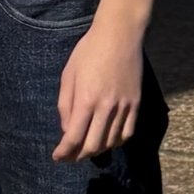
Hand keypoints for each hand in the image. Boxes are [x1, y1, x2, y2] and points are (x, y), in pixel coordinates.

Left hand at [51, 0, 161, 162]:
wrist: (120, 36)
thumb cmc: (89, 52)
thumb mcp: (68, 75)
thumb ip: (65, 105)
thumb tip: (67, 130)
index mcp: (85, 99)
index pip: (74, 137)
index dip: (64, 152)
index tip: (57, 157)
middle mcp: (106, 107)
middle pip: (92, 145)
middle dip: (78, 156)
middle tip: (70, 157)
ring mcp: (123, 107)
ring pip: (110, 142)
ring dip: (96, 150)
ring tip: (87, 149)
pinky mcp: (135, 105)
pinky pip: (126, 134)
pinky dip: (115, 142)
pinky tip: (107, 140)